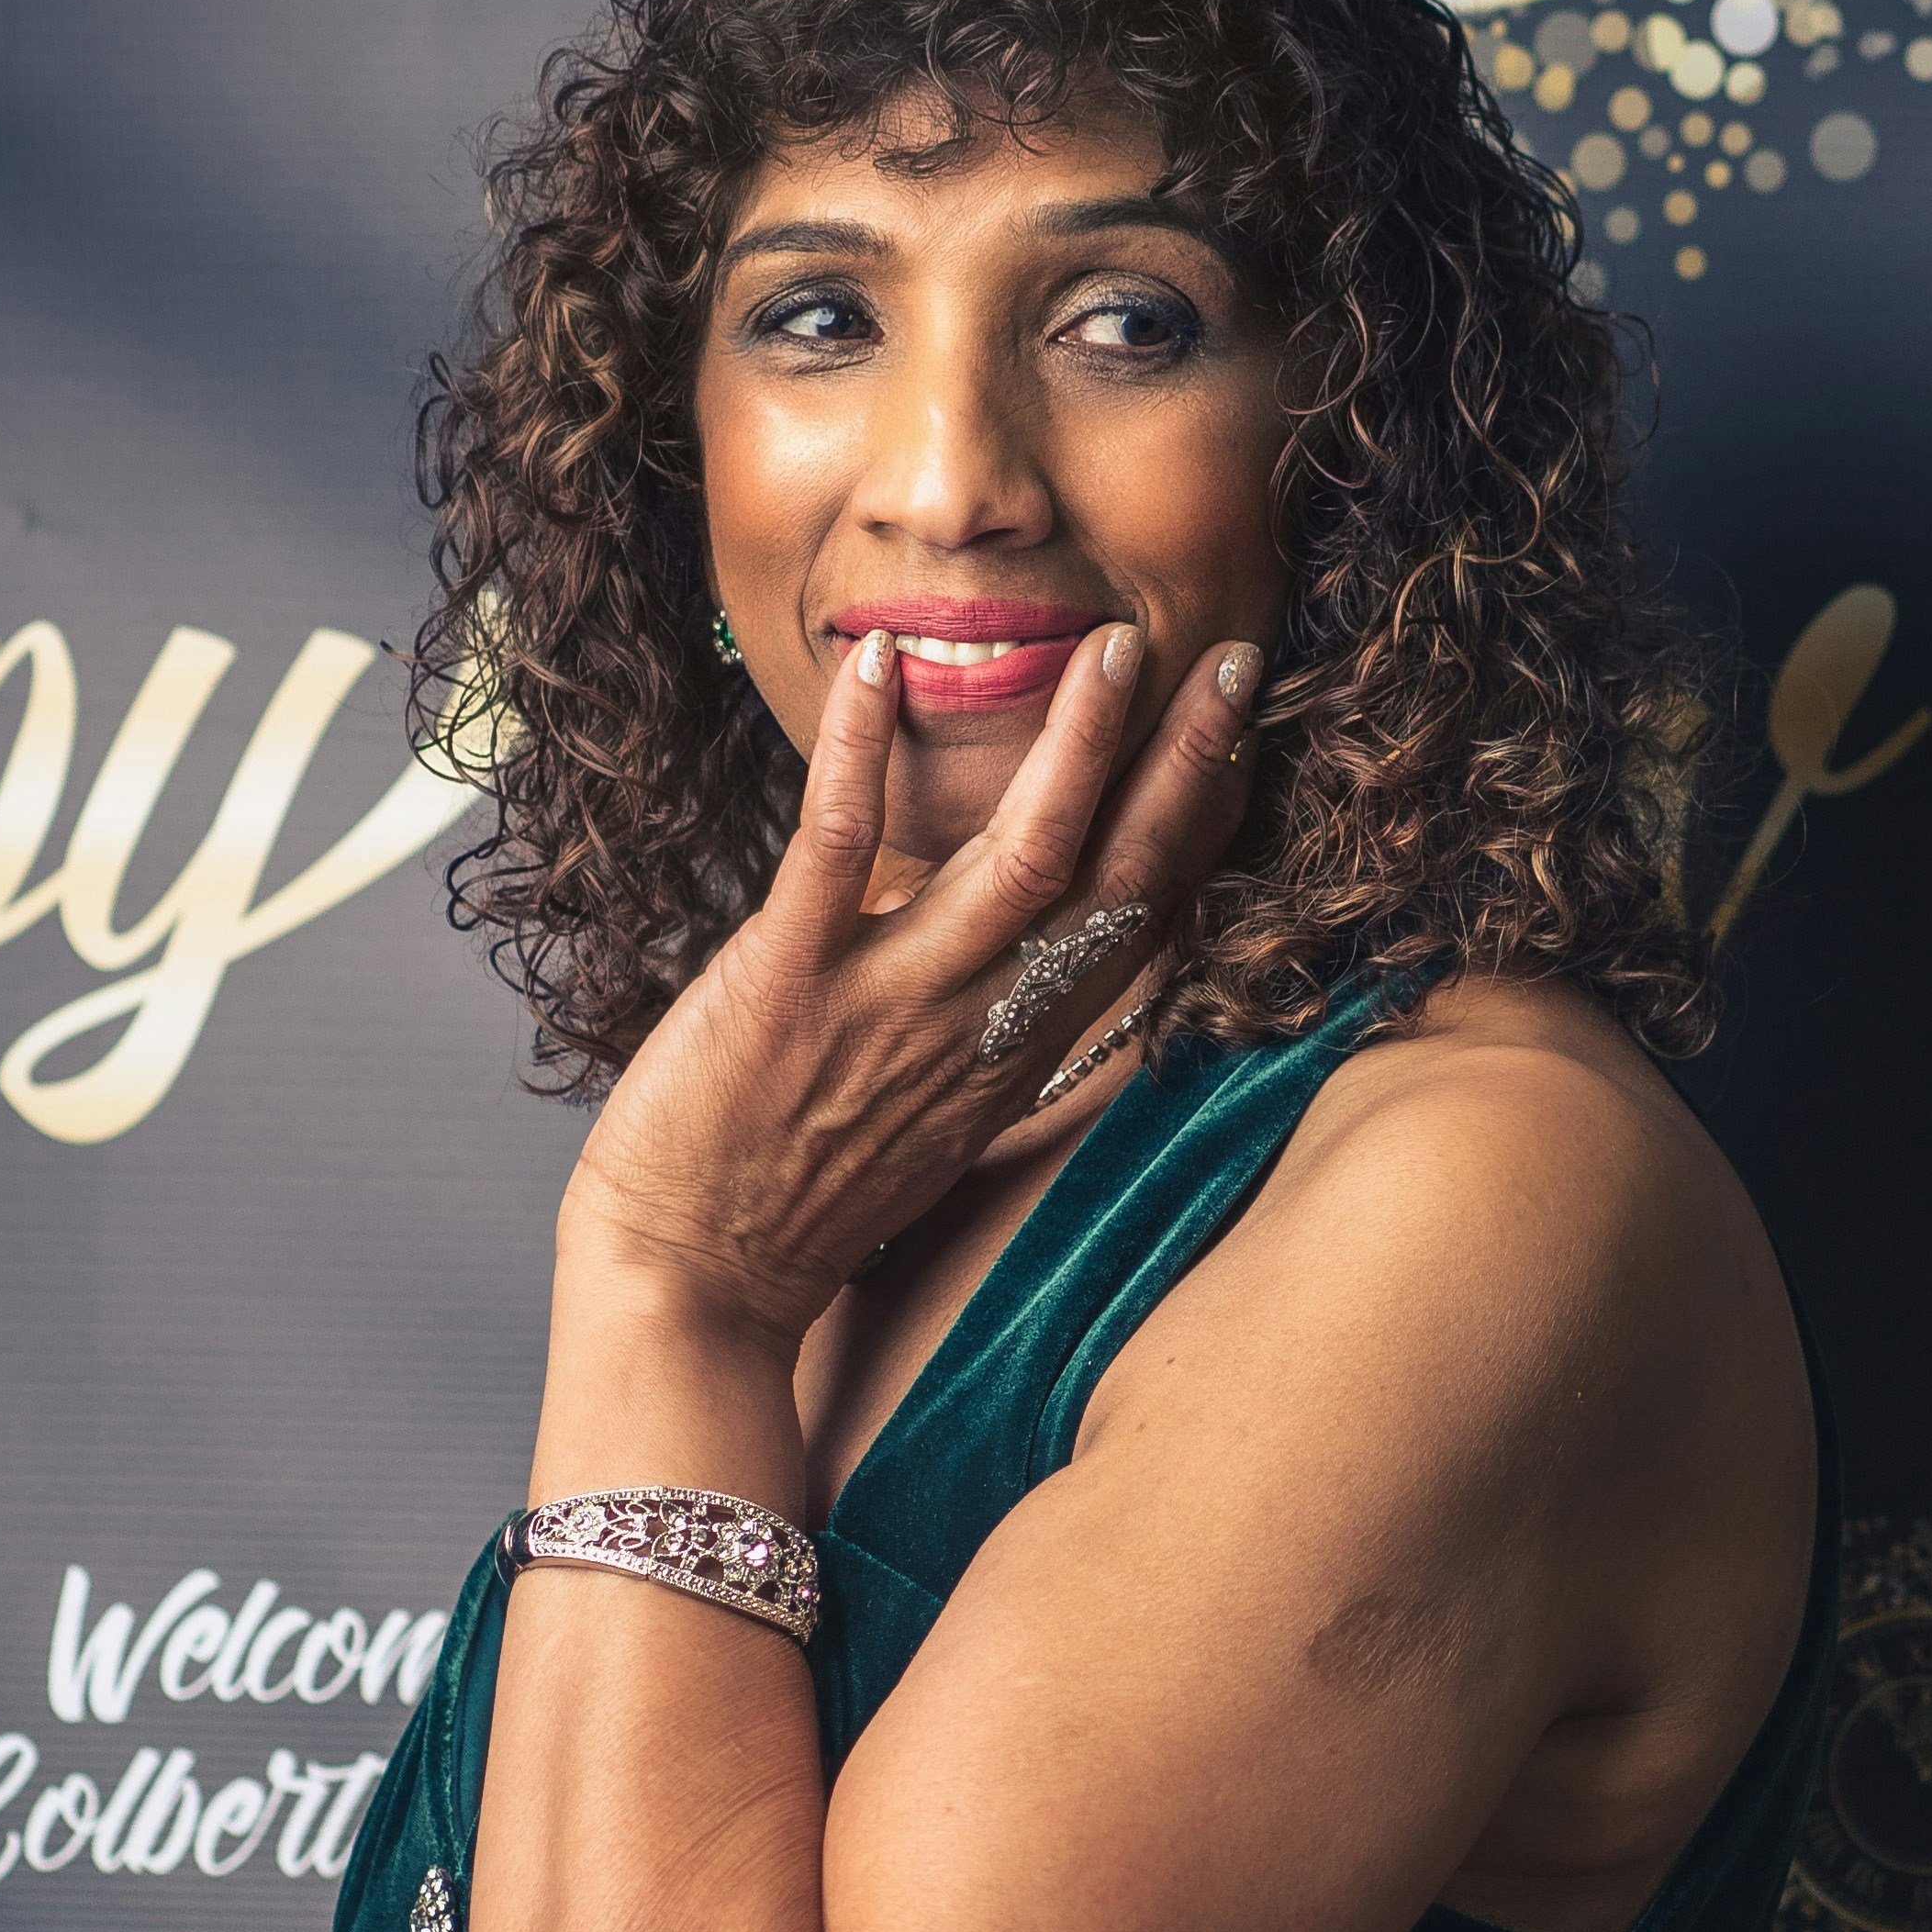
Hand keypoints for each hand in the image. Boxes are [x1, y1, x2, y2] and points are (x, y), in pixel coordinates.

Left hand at [551, 615, 1259, 1349]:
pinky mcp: (787, 983)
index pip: (1135, 922)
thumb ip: (977, 1020)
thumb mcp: (926, 1110)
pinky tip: (878, 665)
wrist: (693, 1282)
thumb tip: (1008, 936)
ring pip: (1020, 861)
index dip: (1195, 821)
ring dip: (1076, 749)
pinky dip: (860, 752)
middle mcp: (976, 1024)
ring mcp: (890, 1003)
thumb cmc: (795, 1195)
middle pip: (1115, 883)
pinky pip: (835, 848)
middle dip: (1181, 769)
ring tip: (1114, 649)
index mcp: (1012, 1049)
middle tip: (1231, 663)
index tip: (1237, 729)